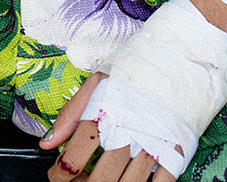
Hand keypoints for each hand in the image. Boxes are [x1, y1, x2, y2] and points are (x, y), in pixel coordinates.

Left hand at [41, 72, 176, 181]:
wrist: (180, 57)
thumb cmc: (137, 68)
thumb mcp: (99, 82)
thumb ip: (71, 114)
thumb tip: (46, 143)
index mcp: (105, 111)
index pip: (74, 158)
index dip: (60, 174)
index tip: (58, 173)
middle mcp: (128, 130)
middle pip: (100, 179)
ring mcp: (153, 144)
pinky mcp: (176, 152)